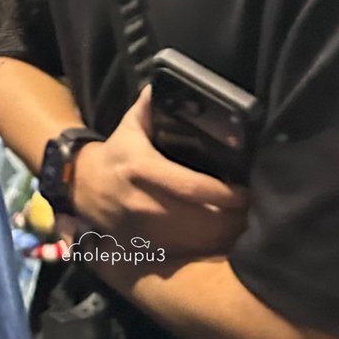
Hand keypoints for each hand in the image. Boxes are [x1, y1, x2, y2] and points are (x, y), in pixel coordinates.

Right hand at [72, 86, 247, 257]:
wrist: (84, 188)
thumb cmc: (117, 154)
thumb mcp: (130, 125)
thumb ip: (150, 106)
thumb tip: (165, 83)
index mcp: (142, 168)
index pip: (190, 187)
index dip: (222, 194)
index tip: (245, 191)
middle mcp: (143, 202)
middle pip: (198, 219)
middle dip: (231, 219)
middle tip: (254, 210)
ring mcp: (144, 229)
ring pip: (193, 242)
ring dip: (224, 237)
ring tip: (245, 225)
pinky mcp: (144, 246)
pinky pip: (183, 255)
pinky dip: (207, 251)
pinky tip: (224, 242)